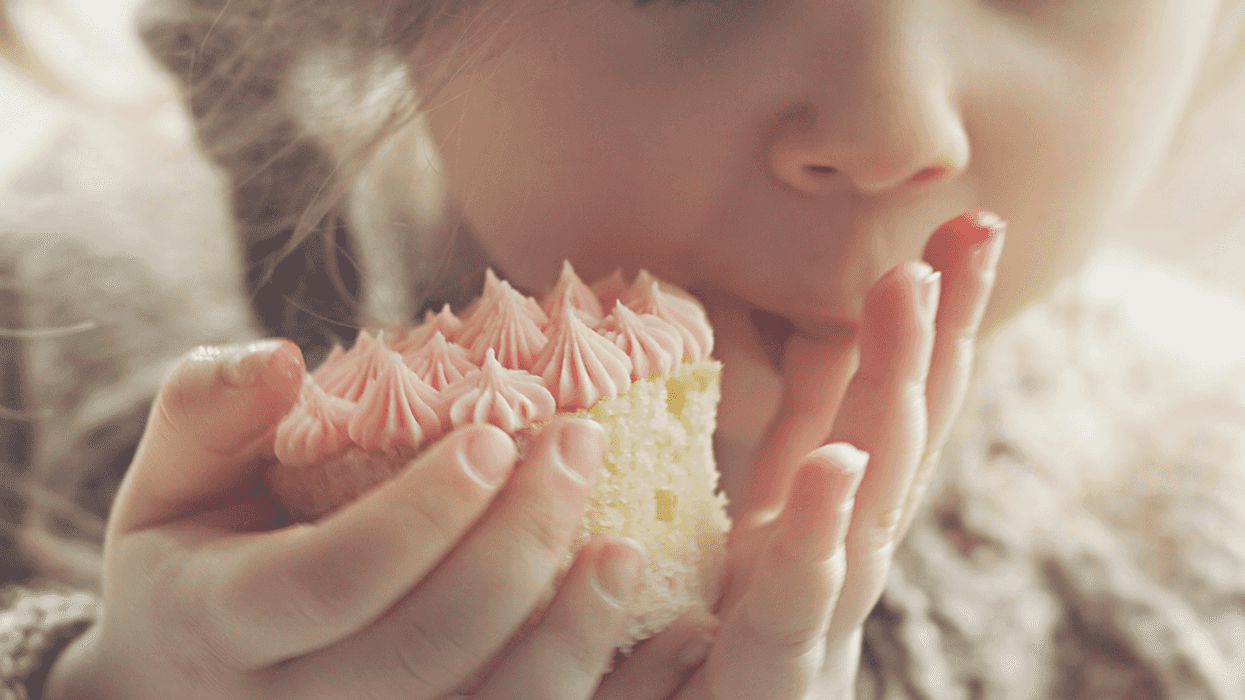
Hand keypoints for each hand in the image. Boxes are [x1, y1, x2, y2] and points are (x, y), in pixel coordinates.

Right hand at [45, 339, 647, 699]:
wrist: (189, 685)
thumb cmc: (196, 560)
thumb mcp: (174, 481)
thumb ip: (208, 412)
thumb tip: (281, 358)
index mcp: (223, 626)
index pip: (329, 580)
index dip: (421, 514)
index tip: (497, 436)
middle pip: (421, 650)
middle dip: (515, 547)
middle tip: (582, 447)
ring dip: (571, 638)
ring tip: (630, 549)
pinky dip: (611, 696)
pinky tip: (669, 638)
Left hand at [596, 211, 1004, 698]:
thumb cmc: (730, 637)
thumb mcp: (759, 515)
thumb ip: (793, 434)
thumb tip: (818, 335)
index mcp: (833, 508)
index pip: (891, 396)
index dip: (932, 319)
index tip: (965, 229)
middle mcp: (846, 547)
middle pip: (906, 426)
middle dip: (942, 330)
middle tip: (974, 230)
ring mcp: (823, 604)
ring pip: (876, 490)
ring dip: (895, 391)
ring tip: (911, 294)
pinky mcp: (777, 663)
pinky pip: (800, 593)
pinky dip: (821, 528)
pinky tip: (838, 464)